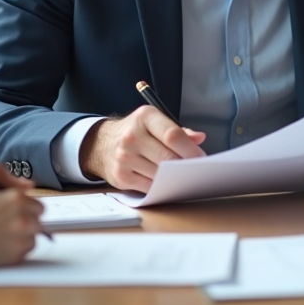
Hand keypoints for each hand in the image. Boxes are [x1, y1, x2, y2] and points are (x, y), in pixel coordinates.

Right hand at [0, 162, 44, 267]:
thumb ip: (10, 181)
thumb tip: (29, 185)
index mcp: (17, 199)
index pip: (39, 206)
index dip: (29, 209)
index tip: (19, 213)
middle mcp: (23, 219)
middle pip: (38, 222)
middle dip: (28, 222)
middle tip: (10, 224)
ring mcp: (20, 239)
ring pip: (33, 238)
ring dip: (23, 237)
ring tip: (4, 235)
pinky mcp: (14, 256)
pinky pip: (24, 252)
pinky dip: (16, 249)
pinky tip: (0, 245)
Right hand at [79, 106, 205, 191]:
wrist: (102, 144)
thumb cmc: (136, 132)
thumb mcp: (154, 123)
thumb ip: (178, 131)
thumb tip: (199, 139)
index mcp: (145, 117)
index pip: (173, 135)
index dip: (191, 149)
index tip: (201, 158)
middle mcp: (132, 136)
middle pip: (168, 158)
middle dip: (185, 166)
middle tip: (195, 171)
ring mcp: (124, 157)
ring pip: (160, 175)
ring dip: (174, 179)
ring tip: (182, 176)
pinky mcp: (121, 177)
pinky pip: (149, 187)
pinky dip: (160, 187)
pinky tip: (165, 183)